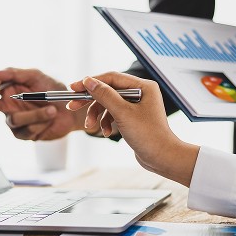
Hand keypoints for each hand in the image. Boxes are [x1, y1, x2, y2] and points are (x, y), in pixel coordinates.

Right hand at [0, 68, 86, 139]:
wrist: (73, 109)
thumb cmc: (54, 89)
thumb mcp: (35, 75)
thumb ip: (13, 72)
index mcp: (7, 89)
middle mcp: (8, 105)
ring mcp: (15, 120)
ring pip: (14, 120)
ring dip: (34, 115)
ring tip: (52, 110)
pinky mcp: (25, 134)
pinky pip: (26, 131)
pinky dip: (40, 123)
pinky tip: (50, 118)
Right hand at [68, 73, 198, 186]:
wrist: (162, 158)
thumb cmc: (149, 136)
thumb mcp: (122, 113)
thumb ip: (105, 95)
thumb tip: (89, 81)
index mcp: (143, 86)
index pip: (111, 77)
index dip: (91, 82)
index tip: (74, 88)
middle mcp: (141, 92)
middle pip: (108, 90)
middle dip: (91, 100)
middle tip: (73, 106)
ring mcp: (137, 105)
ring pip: (109, 104)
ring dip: (97, 115)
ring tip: (91, 127)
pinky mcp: (133, 117)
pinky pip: (114, 114)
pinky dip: (106, 122)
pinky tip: (107, 132)